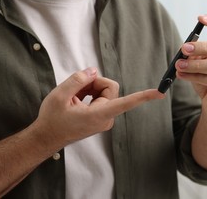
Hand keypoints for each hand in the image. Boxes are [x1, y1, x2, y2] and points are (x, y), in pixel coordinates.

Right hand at [34, 67, 163, 146]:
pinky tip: (77, 101)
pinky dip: (90, 94)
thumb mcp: (60, 95)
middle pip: (110, 87)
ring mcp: (105, 119)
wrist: (46, 137)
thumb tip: (93, 70)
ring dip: (90, 89)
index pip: (126, 103)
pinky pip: (101, 97)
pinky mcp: (102, 117)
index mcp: (98, 115)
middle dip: (94, 83)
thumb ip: (79, 79)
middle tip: (76, 89)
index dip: (143, 96)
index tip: (160, 93)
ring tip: (74, 98)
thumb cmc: (52, 119)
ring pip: (105, 91)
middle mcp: (106, 118)